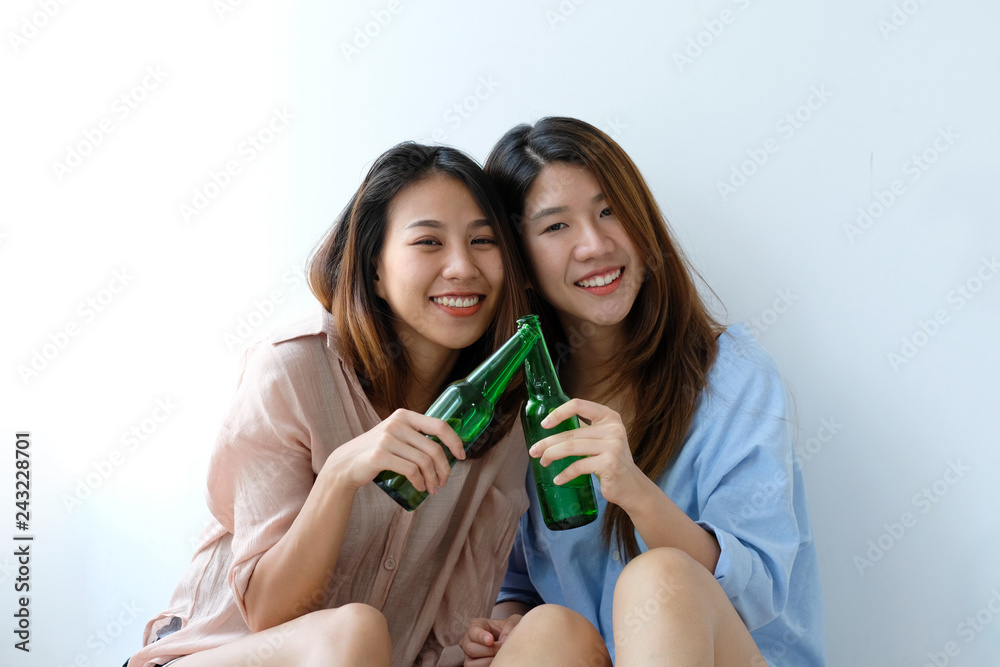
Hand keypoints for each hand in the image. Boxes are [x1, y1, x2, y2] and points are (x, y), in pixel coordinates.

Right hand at [321, 409, 464, 494]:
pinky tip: (421, 487)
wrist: (346, 464)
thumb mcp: (396, 435)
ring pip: (424, 461)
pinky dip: (420, 481)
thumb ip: (416, 435)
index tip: (462, 456)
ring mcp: (387, 438)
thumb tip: (448, 447)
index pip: (439, 425)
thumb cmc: (377, 452)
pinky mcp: (380, 455)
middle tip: (444, 481)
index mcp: (404, 415)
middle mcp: (397, 423)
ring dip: (432, 478)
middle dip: (444, 468)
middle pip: (434, 447)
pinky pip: (411, 470)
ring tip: (433, 488)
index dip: (455, 441)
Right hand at [460, 615, 521, 666]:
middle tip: (503, 648)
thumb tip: (504, 639)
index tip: (491, 640)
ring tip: (500, 656)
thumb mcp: (511, 623)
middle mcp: (468, 640)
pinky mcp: (472, 665)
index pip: (472, 631)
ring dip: (489, 661)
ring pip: (471, 663)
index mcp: (475, 626)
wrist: (510, 639)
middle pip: (470, 649)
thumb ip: (508, 627)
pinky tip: (497, 662)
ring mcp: (468, 655)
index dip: (481, 636)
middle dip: (489, 650)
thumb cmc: (508, 629)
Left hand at [530, 398, 646, 509]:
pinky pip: (579, 466)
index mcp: (609, 416)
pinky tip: (558, 479)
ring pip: (571, 447)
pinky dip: (565, 474)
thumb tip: (552, 422)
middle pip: (571, 432)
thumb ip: (584, 429)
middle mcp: (613, 428)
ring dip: (552, 455)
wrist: (632, 486)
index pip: (578, 405)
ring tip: (543, 462)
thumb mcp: (601, 439)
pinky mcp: (610, 464)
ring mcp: (613, 446)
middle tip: (533, 451)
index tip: (544, 424)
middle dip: (547, 442)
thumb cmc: (611, 461)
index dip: (558, 413)